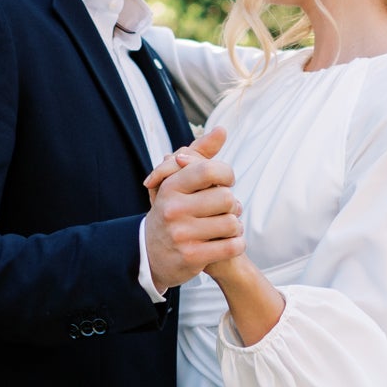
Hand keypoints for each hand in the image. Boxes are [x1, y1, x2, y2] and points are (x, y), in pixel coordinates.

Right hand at [143, 127, 242, 290]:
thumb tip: (222, 130)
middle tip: (224, 210)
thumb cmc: (172, 211)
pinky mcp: (192, 257)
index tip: (225, 182)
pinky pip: (232, 246)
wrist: (150, 254)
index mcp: (171, 187)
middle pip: (227, 198)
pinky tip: (228, 242)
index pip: (210, 170)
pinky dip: (237, 244)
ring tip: (225, 227)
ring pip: (233, 223)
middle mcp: (173, 209)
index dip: (227, 175)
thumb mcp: (178, 181)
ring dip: (235, 226)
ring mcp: (181, 234)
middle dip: (231, 205)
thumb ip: (201, 154)